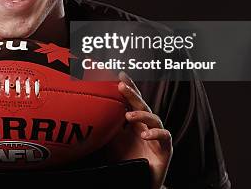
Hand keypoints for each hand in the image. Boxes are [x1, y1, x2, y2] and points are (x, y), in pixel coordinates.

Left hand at [107, 72, 171, 188]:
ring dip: (141, 115)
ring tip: (129, 116)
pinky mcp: (166, 148)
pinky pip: (165, 136)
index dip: (128, 87)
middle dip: (132, 94)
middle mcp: (147, 125)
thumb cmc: (125, 160)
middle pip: (142, 104)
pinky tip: (145, 134)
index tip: (119, 74)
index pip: (132, 101)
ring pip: (154, 117)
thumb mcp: (110, 142)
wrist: (140, 182)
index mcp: (135, 122)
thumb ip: (103, 128)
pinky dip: (156, 133)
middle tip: (121, 86)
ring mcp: (158, 135)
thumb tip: (85, 117)